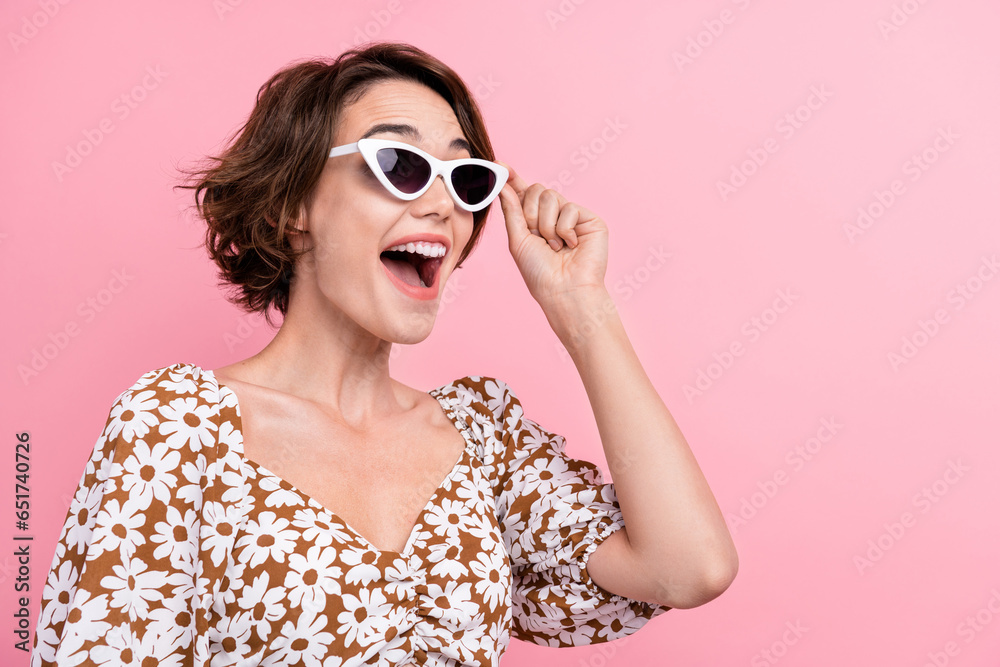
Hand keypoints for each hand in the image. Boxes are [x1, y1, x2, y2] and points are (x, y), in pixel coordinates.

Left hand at [496, 162, 608, 310]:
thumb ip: (511, 210)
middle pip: (537, 190)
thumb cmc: (539, 273)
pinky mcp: (589, 219)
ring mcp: (572, 216)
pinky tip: (570, 245)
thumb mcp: (518, 240)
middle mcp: (554, 216)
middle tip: (536, 235)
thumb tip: (501, 183)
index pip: (523, 193)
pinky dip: (564, 229)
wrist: (564, 291)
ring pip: (551, 196)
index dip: (512, 179)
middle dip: (531, 213)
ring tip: (554, 246)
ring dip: (546, 225)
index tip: (500, 166)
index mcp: (534, 221)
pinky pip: (569, 207)